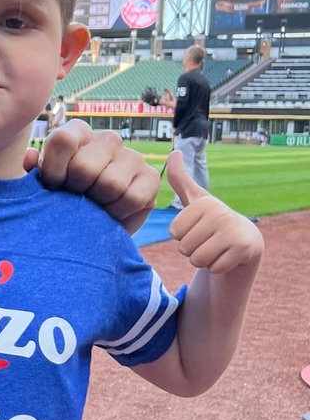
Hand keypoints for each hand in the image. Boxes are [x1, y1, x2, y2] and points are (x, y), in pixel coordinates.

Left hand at [27, 119, 158, 233]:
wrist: (92, 224)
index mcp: (77, 133)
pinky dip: (118, 212)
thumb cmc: (63, 198)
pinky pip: (133, 197)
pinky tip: (110, 212)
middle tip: (75, 199)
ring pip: (110, 183)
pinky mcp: (151, 177)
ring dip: (97, 204)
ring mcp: (132, 156)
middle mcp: (107, 139)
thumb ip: (34, 172)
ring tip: (92, 206)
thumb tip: (31, 157)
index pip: (62, 140)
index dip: (54, 170)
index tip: (52, 186)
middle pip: (85, 166)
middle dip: (75, 192)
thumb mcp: (42, 185)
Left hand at [167, 151, 262, 272]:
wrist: (244, 242)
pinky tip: (227, 256)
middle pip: (184, 248)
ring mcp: (234, 231)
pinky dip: (217, 267)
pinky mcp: (243, 250)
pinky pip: (214, 269)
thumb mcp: (195, 200)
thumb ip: (180, 180)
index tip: (198, 229)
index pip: (175, 233)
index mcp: (205, 203)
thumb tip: (174, 151)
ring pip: (197, 260)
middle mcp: (221, 213)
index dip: (183, 236)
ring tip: (216, 248)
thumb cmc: (211, 221)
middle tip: (208, 240)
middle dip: (192, 250)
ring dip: (204, 259)